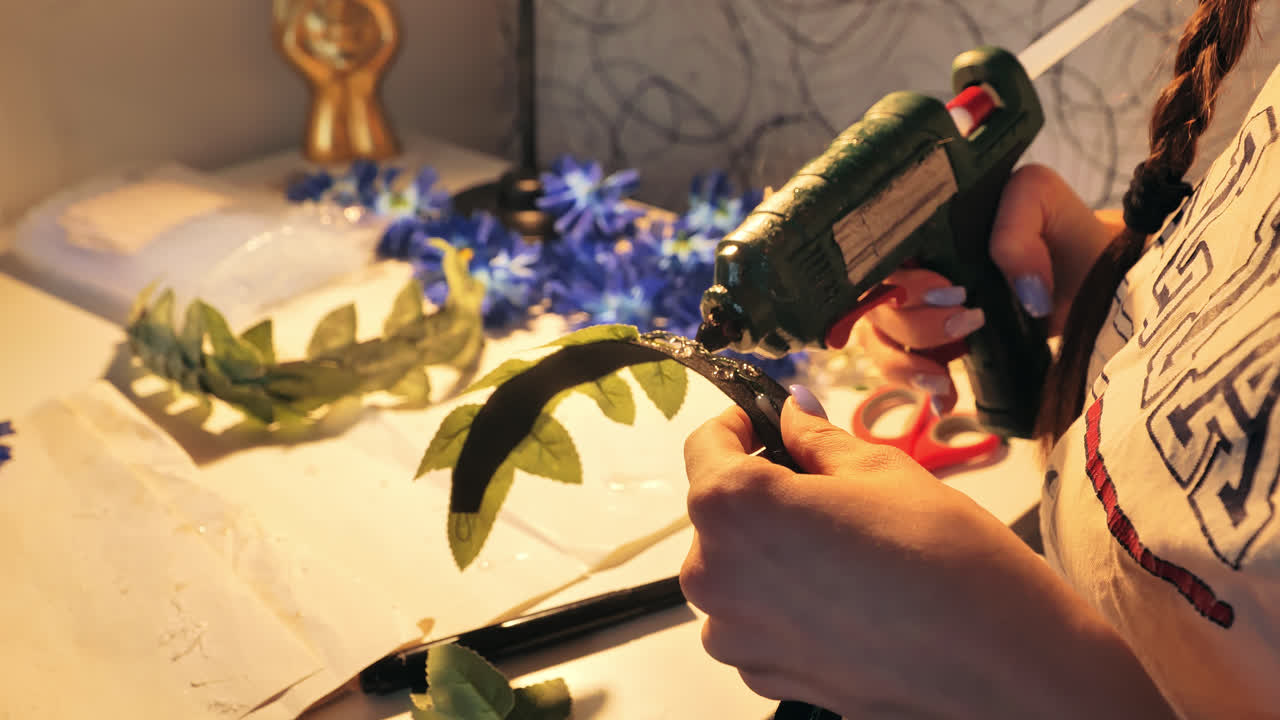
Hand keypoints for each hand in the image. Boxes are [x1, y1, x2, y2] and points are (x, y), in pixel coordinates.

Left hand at [680, 392, 1172, 717]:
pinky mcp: (764, 676)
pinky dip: (785, 603)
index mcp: (734, 507)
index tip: (764, 421)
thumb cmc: (946, 558)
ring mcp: (736, 635)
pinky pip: (755, 621)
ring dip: (772, 552)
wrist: (1003, 667)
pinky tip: (846, 598)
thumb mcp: (881, 470)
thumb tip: (791, 416)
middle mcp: (715, 574)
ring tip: (843, 550)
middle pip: (718, 514)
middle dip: (761, 493)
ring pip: (736, 570)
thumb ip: (816, 440)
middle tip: (826, 489)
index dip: (735, 426)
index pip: (705, 446)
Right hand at [855, 164, 1122, 410]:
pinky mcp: (933, 344)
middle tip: (969, 323)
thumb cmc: (1058, 228)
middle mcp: (908, 267)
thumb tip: (1015, 293)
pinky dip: (920, 387)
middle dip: (914, 324)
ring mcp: (916, 309)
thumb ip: (1017, 232)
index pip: (877, 254)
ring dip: (904, 362)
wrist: (1088, 273)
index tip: (949, 293)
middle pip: (875, 303)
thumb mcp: (1040, 200)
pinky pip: (902, 368)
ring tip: (944, 375)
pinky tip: (944, 398)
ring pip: (877, 339)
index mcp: (921, 227)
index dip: (901, 280)